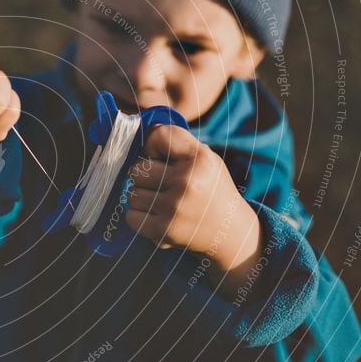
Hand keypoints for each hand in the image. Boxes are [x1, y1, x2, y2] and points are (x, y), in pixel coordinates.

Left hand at [125, 125, 261, 277]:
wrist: (228, 232)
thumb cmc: (210, 189)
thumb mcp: (204, 159)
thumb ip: (177, 143)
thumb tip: (145, 129)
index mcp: (200, 159)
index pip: (158, 136)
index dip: (152, 146)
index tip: (159, 157)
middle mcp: (188, 182)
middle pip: (137, 169)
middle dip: (145, 176)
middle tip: (161, 184)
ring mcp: (175, 207)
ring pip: (131, 194)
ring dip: (142, 198)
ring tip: (161, 201)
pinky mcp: (164, 230)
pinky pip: (131, 216)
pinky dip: (139, 217)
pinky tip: (157, 216)